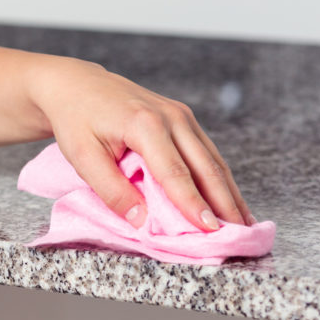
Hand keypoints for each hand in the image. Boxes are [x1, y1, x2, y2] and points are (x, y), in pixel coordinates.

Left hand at [29, 58, 254, 229]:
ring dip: (229, 192)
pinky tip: (229, 197)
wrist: (77, 84)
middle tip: (240, 235)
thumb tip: (142, 221)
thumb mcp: (82, 156)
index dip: (194, 204)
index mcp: (145, 124)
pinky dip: (220, 177)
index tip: (211, 230)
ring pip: (213, 160)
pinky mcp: (182, 117)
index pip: (175, 173)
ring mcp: (181, 114)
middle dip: (225, 203)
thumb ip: (111, 190)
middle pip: (206, 167)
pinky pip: (206, 152)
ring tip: (244, 223)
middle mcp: (171, 116)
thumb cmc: (76, 119)